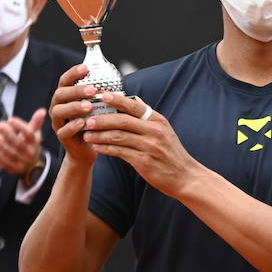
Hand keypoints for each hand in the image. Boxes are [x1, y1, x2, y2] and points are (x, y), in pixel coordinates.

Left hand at [0, 110, 45, 177]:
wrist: (32, 164)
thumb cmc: (29, 144)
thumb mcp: (34, 133)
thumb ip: (36, 122)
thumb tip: (42, 111)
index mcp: (35, 142)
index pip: (29, 133)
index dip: (20, 126)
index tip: (10, 119)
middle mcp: (31, 152)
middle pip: (19, 143)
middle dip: (8, 134)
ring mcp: (24, 162)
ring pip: (12, 153)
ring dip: (2, 146)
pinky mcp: (16, 169)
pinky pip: (7, 164)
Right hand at [50, 65, 100, 166]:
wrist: (91, 147)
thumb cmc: (95, 122)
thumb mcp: (98, 106)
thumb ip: (100, 94)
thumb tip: (114, 77)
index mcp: (67, 97)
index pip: (65, 81)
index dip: (73, 73)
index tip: (86, 68)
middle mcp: (59, 107)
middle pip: (60, 94)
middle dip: (76, 90)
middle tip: (92, 90)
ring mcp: (59, 122)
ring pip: (59, 111)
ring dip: (74, 107)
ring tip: (89, 106)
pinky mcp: (62, 137)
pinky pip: (64, 130)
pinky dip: (73, 126)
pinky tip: (83, 122)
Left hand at [82, 93, 197, 198]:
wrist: (184, 176)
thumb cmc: (171, 153)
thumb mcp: (165, 130)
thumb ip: (148, 116)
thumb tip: (134, 99)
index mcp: (158, 121)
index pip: (135, 106)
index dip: (117, 100)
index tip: (102, 95)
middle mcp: (154, 131)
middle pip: (122, 121)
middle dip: (102, 120)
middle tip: (88, 120)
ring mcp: (149, 146)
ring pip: (118, 137)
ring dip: (99, 135)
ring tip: (87, 135)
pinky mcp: (143, 161)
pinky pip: (119, 152)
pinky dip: (105, 149)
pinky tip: (96, 147)